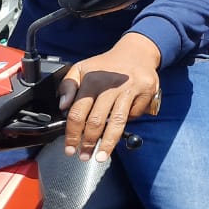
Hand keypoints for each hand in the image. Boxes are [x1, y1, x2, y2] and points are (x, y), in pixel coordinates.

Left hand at [59, 32, 162, 161]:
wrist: (137, 51)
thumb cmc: (107, 64)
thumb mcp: (82, 68)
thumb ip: (68, 86)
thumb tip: (63, 107)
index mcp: (92, 79)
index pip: (78, 112)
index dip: (72, 134)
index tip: (70, 148)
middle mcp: (111, 85)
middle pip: (97, 121)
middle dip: (88, 142)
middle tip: (84, 156)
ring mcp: (130, 89)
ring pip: (117, 122)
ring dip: (107, 143)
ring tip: (100, 157)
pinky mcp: (146, 92)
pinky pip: (134, 116)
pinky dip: (127, 123)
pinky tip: (120, 125)